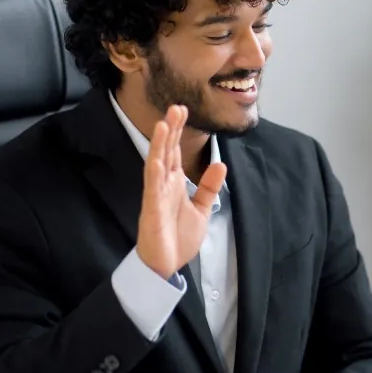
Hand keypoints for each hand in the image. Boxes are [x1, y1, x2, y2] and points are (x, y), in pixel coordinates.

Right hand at [136, 105, 226, 278]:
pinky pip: (152, 187)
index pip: (176, 152)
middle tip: (176, 107)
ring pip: (157, 164)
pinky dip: (155, 171)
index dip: (179, 132)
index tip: (183, 111)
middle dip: (172, 130)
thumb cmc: (178, 238)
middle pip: (167, 151)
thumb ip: (209, 187)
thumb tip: (220, 164)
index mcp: (175, 184)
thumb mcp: (202, 210)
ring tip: (165, 123)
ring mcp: (157, 195)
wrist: (167, 266)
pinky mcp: (152, 209)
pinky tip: (157, 157)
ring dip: (161, 144)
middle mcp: (164, 185)